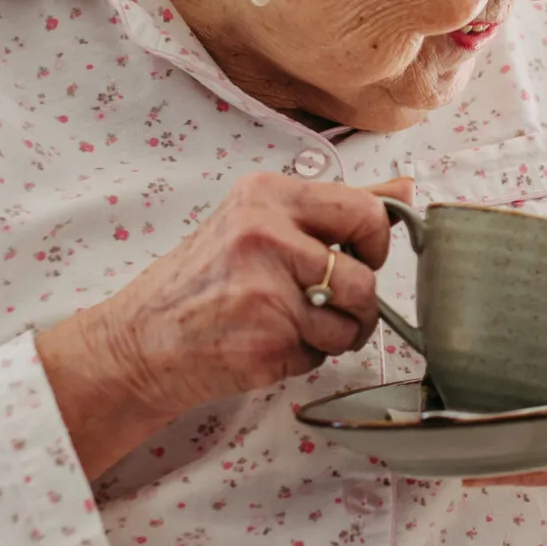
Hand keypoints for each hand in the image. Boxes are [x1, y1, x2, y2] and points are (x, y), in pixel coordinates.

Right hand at [37, 173, 409, 476]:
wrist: (141, 341)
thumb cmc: (203, 282)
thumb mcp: (260, 221)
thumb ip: (335, 206)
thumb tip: (405, 188)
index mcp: (266, 196)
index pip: (365, 211)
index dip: (374, 243)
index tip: (357, 256)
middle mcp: (264, 236)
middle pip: (365, 274)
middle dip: (359, 298)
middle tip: (328, 301)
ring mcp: (264, 291)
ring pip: (350, 321)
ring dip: (333, 334)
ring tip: (291, 325)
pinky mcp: (265, 341)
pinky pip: (321, 354)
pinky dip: (304, 357)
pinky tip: (267, 343)